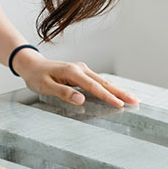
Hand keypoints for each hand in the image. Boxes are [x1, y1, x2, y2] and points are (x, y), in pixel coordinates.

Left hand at [14, 51, 139, 107]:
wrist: (31, 64)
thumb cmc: (36, 76)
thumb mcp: (45, 86)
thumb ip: (63, 92)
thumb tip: (81, 99)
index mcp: (73, 72)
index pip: (94, 87)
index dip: (108, 97)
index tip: (120, 104)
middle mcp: (81, 69)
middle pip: (104, 83)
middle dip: (120, 92)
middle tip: (135, 101)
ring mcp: (82, 69)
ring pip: (103, 81)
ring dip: (117, 90)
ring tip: (131, 98)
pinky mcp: (82, 72)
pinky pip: (98, 81)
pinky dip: (109, 87)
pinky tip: (116, 92)